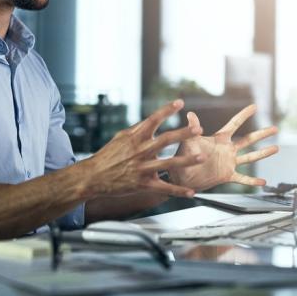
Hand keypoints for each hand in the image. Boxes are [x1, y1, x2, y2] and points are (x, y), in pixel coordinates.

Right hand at [78, 100, 204, 198]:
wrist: (94, 176)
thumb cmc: (107, 156)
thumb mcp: (120, 137)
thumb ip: (138, 130)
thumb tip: (152, 120)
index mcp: (135, 137)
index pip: (153, 119)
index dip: (166, 110)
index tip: (180, 103)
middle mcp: (140, 151)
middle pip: (165, 140)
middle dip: (183, 134)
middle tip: (198, 129)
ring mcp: (142, 168)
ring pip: (169, 164)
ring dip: (187, 160)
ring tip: (202, 157)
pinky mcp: (143, 184)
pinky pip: (164, 188)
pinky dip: (178, 191)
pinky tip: (191, 192)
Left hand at [169, 104, 279, 190]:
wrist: (180, 176)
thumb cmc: (182, 156)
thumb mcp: (188, 141)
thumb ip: (192, 129)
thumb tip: (190, 114)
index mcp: (219, 139)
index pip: (234, 124)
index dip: (244, 115)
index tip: (254, 106)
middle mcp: (227, 149)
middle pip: (248, 139)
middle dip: (262, 134)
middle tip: (275, 128)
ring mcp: (229, 162)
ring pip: (250, 157)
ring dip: (263, 153)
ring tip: (276, 148)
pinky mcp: (227, 175)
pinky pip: (243, 179)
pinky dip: (253, 181)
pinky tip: (263, 182)